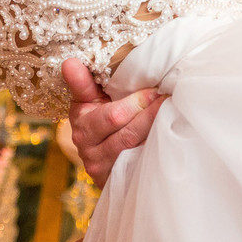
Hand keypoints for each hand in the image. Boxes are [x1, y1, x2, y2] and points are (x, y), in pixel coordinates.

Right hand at [62, 58, 164, 188]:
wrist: (99, 158)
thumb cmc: (96, 120)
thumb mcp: (86, 101)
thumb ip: (82, 82)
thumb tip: (70, 62)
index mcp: (83, 125)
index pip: (112, 116)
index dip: (136, 104)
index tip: (155, 91)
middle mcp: (90, 151)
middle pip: (128, 133)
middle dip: (150, 114)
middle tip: (168, 98)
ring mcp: (105, 168)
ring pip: (136, 148)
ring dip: (156, 128)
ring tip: (171, 111)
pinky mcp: (118, 180)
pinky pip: (141, 164)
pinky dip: (156, 148)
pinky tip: (168, 134)